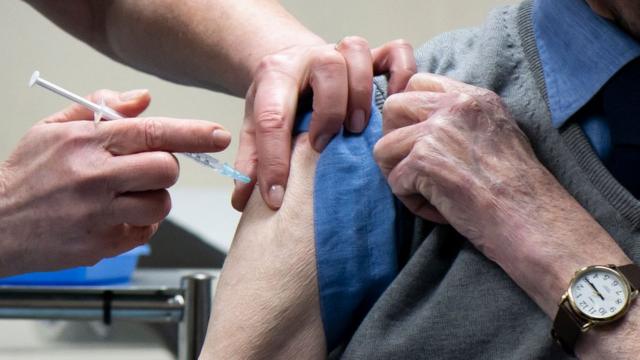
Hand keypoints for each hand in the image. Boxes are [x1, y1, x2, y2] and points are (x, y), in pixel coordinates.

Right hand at [0, 89, 230, 276]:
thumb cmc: (27, 175)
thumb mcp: (54, 129)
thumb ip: (101, 109)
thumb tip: (143, 99)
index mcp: (86, 142)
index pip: (152, 132)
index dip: (193, 134)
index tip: (217, 135)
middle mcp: (95, 177)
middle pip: (166, 170)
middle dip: (165, 168)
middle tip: (145, 169)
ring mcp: (98, 214)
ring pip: (161, 204)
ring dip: (153, 198)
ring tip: (126, 196)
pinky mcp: (101, 244)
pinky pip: (146, 232)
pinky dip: (140, 223)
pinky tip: (116, 216)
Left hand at [232, 38, 416, 209]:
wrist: (294, 63)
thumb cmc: (279, 98)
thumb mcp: (256, 125)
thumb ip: (251, 160)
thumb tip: (242, 201)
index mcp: (276, 75)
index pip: (273, 117)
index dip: (274, 161)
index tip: (277, 197)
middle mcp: (311, 58)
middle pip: (326, 67)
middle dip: (329, 111)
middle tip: (324, 146)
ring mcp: (343, 53)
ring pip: (358, 53)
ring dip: (362, 93)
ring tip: (359, 129)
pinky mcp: (372, 56)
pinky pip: (396, 52)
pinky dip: (402, 74)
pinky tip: (396, 103)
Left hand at [374, 74, 639, 359]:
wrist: (535, 222)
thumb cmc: (520, 192)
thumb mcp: (498, 136)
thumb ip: (462, 122)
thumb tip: (422, 126)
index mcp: (474, 97)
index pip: (418, 83)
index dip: (409, 115)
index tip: (419, 142)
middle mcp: (455, 106)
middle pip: (392, 107)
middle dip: (394, 140)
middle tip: (414, 168)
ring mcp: (438, 130)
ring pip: (383, 146)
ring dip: (399, 174)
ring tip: (429, 193)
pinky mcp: (424, 160)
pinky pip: (394, 180)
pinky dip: (412, 201)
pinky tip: (440, 210)